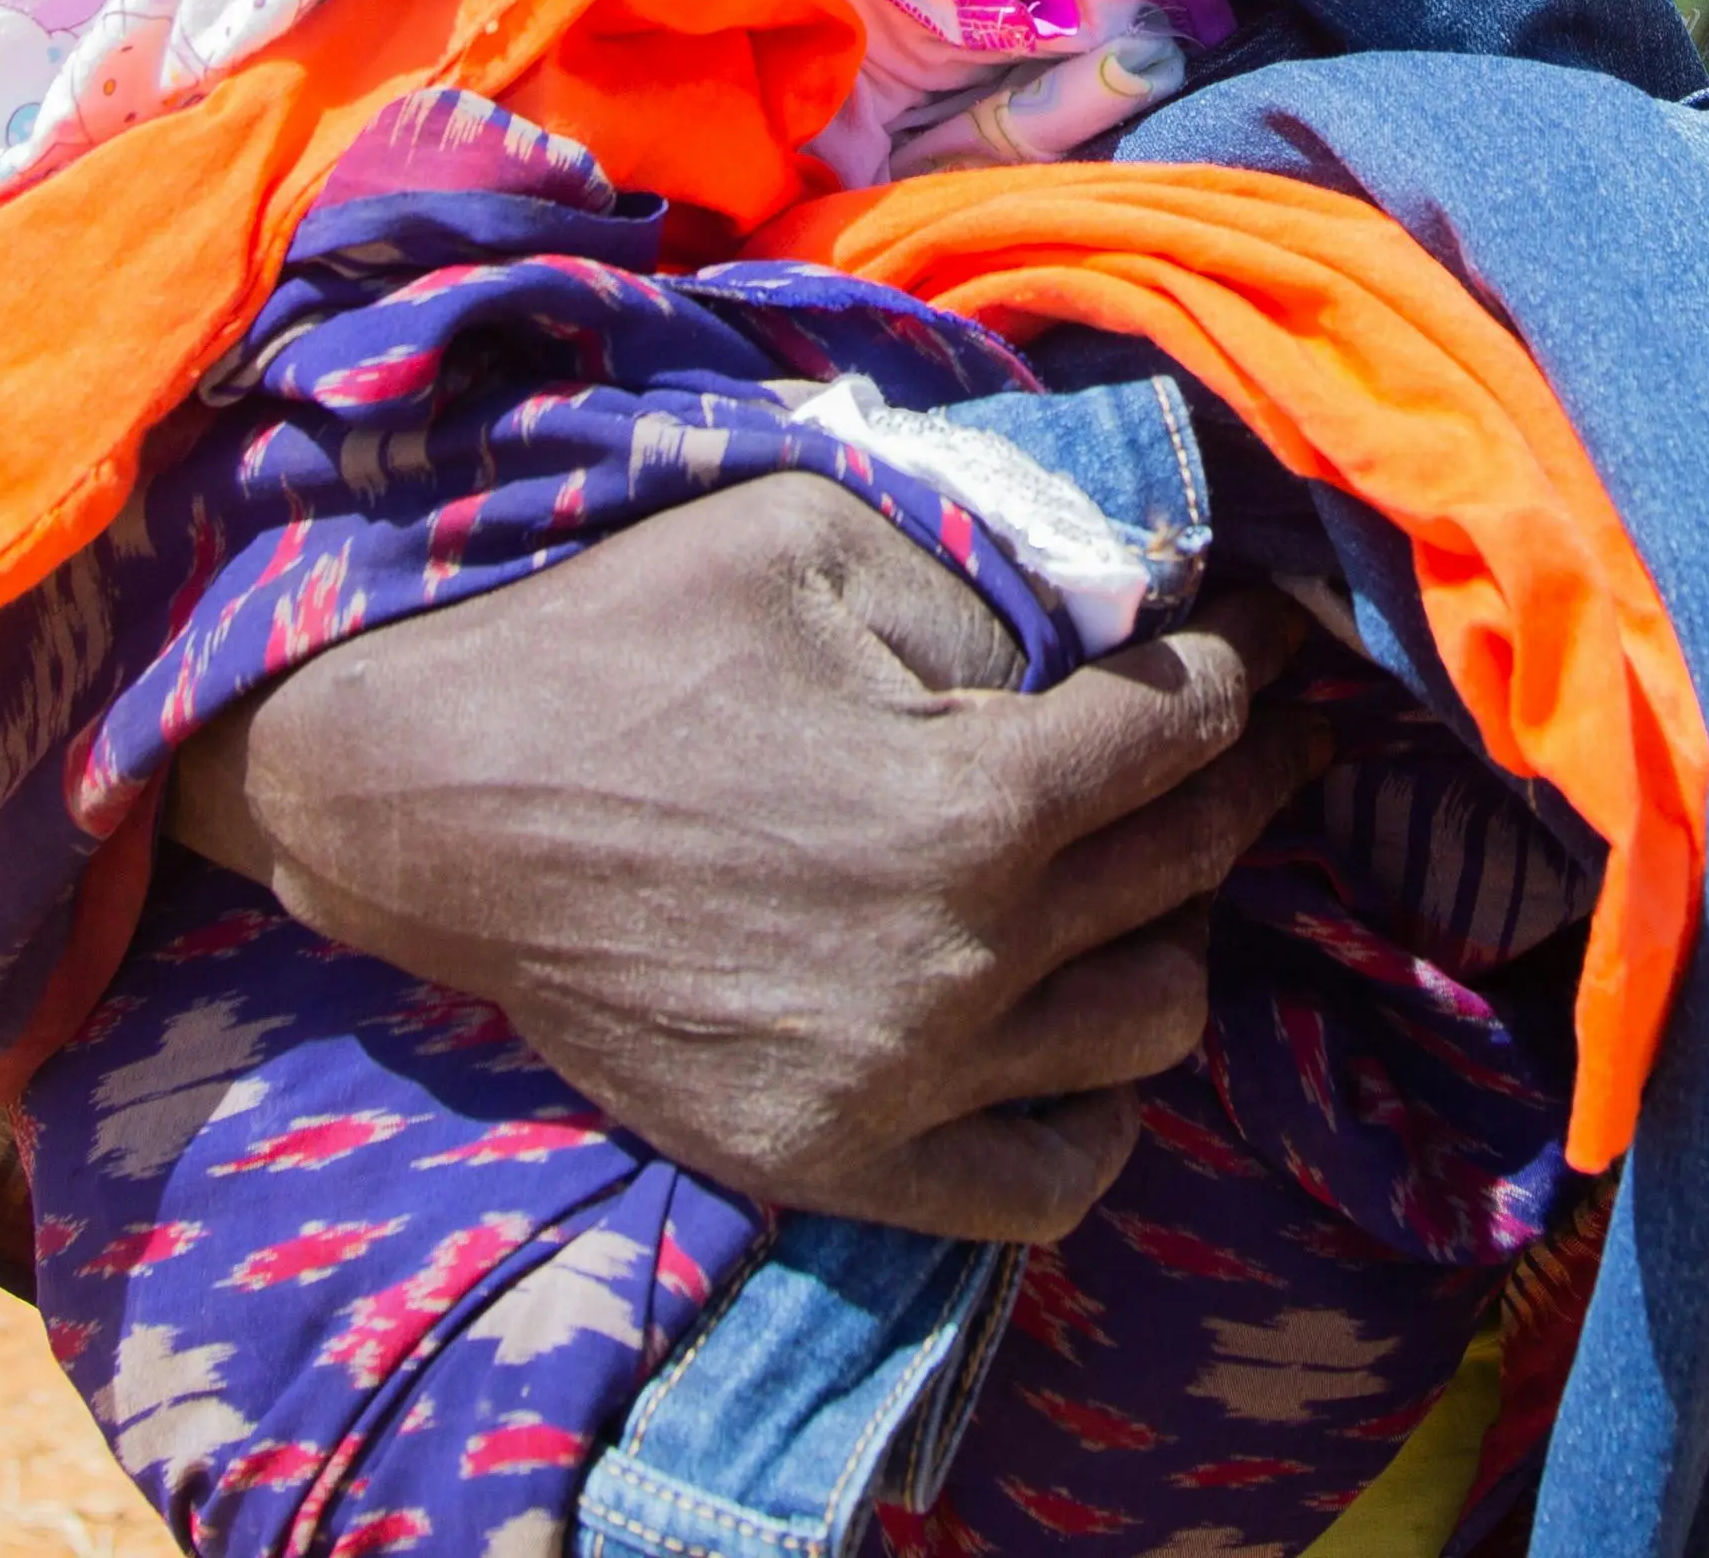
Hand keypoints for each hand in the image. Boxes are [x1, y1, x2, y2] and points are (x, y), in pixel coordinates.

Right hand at [169, 471, 1319, 1242]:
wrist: (434, 799)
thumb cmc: (624, 636)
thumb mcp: (820, 529)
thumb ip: (1002, 560)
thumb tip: (1140, 592)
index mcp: (978, 798)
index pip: (1191, 720)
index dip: (1250, 656)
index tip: (1274, 624)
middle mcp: (968, 960)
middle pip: (1193, 863)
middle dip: (1252, 771)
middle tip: (1270, 724)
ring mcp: (908, 1081)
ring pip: (1153, 1022)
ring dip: (1171, 929)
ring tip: (1148, 865)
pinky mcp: (839, 1159)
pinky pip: (1049, 1180)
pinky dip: (1093, 1112)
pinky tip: (1077, 1030)